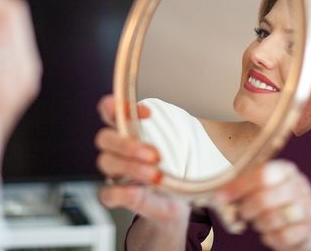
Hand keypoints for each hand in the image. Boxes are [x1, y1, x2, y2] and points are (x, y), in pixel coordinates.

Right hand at [95, 95, 190, 225]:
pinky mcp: (117, 196)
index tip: (148, 112)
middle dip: (127, 143)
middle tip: (155, 154)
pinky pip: (107, 193)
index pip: (109, 110)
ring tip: (155, 175)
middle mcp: (117, 150)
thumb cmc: (175, 171)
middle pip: (104, 138)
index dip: (118, 106)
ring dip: (130, 167)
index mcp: (128, 131)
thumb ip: (187, 133)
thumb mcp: (182, 150)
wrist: (175, 205)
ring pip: (106, 162)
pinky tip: (138, 191)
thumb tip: (207, 117)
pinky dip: (121, 192)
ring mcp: (115, 173)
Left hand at [215, 160, 310, 249]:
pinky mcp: (310, 230)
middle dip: (247, 209)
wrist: (310, 230)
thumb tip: (219, 195)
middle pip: (264, 198)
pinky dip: (271, 238)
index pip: (261, 174)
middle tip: (244, 214)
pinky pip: (282, 236)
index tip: (222, 197)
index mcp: (285, 170)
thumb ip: (244, 188)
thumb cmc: (277, 206)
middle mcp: (299, 185)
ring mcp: (307, 208)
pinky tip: (270, 234)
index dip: (238, 186)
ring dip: (259, 224)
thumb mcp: (264, 190)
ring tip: (259, 222)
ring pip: (273, 218)